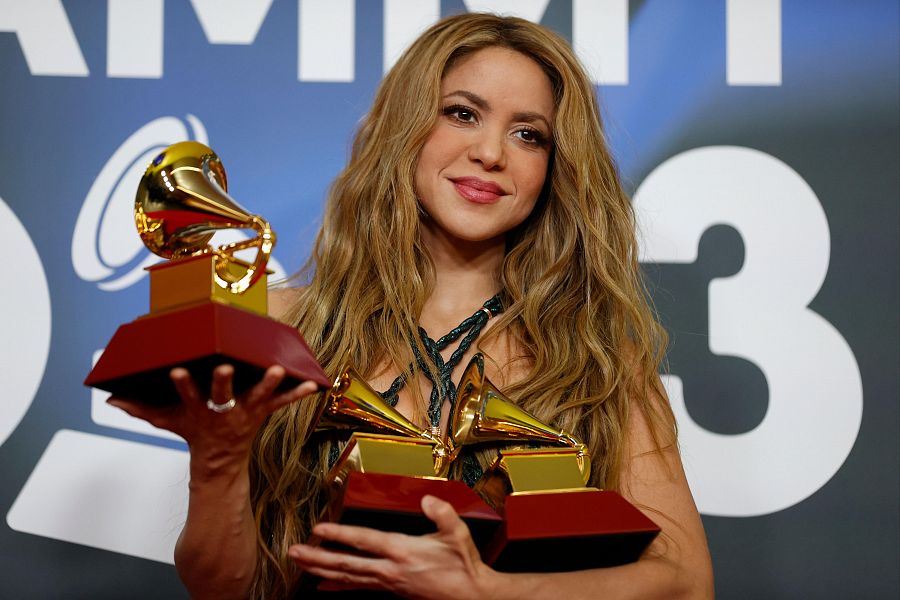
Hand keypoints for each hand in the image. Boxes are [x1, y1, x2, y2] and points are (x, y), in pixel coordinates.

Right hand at [107, 364, 318, 462]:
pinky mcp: (262, 413)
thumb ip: (142, 409)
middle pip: (223, 395)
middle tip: (225, 368)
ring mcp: (245, 412)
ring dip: (269, 384)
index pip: (187, 394)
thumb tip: (112, 400)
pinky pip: (282, 404)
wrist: (218, 462)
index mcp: (199, 408)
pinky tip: (312, 384)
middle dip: (223, 382)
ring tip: (278, 369)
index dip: (183, 384)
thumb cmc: (194, 432)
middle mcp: (223, 410)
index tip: (177, 371)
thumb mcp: (166, 421)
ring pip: (258, 396)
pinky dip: (297, 394)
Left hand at [288, 495, 498, 599]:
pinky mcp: (391, 590)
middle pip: (346, 564)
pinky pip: (358, 587)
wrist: (471, 595)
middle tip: (293, 552)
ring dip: (321, 571)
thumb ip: (442, 513)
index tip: (318, 529)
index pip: (364, 540)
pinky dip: (338, 585)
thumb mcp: (457, 533)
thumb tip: (427, 499)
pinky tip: (324, 585)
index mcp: (403, 551)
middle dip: (317, 558)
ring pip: (347, 578)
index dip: (339, 534)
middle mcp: (390, 569)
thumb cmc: (464, 564)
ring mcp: (388, 583)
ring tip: (300, 565)